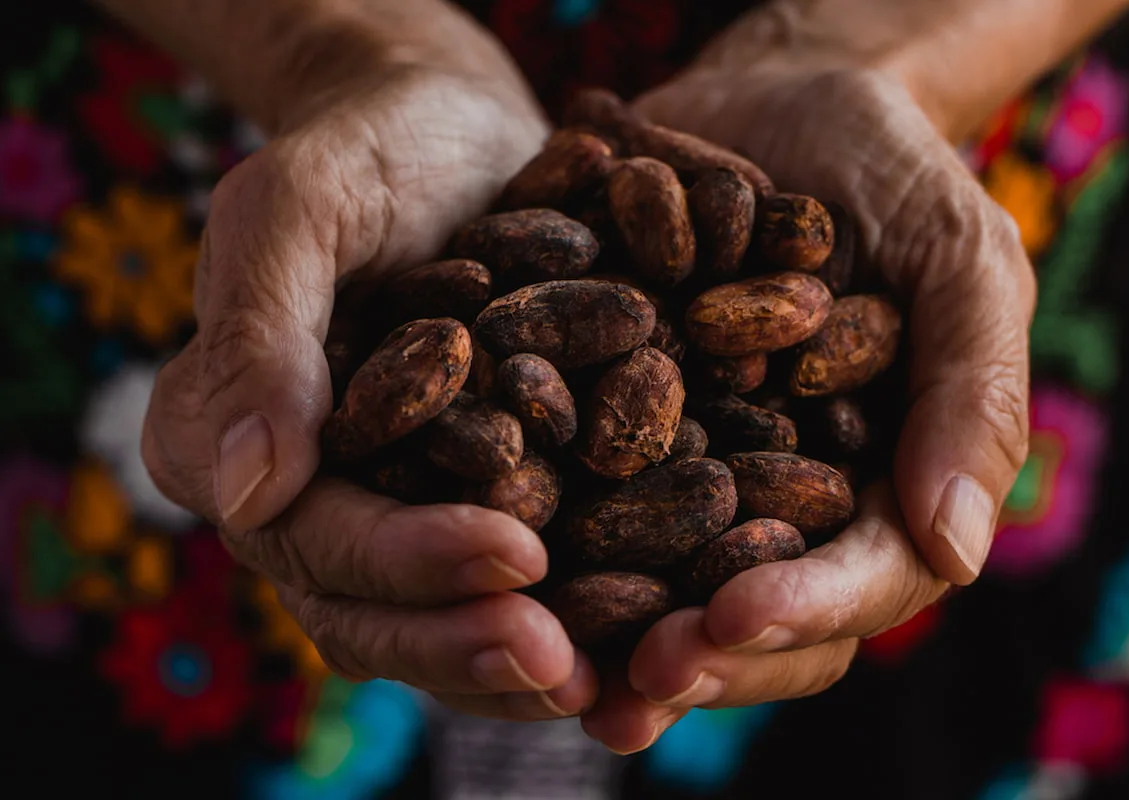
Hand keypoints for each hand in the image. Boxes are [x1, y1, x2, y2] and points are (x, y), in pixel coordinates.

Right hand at [142, 42, 597, 719]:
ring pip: (444, 622)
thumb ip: (260, 332)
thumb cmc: (369, 151)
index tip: (514, 553)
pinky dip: (574, 623)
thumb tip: (243, 490)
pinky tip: (647, 639)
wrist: (450, 139)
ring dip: (525, 666)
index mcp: (230, 442)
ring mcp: (390, 512)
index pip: (311, 534)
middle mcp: (306, 501)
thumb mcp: (302, 204)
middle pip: (373, 612)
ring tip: (620, 683)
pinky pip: (511, 588)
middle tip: (568, 664)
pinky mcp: (472, 505)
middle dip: (469, 642)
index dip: (405, 561)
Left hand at [580, 12, 1034, 751]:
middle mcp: (784, 506)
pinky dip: (538, 529)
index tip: (729, 618)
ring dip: (605, 631)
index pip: (859, 582)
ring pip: (659, 584)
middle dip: (696, 653)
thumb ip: (976, 396)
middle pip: (751, 615)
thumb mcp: (962, 265)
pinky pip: (581, 495)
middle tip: (630, 684)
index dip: (800, 611)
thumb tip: (959, 547)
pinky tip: (482, 552)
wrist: (783, 102)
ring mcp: (699, 474)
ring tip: (544, 656)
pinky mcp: (618, 429)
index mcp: (881, 493)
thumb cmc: (895, 179)